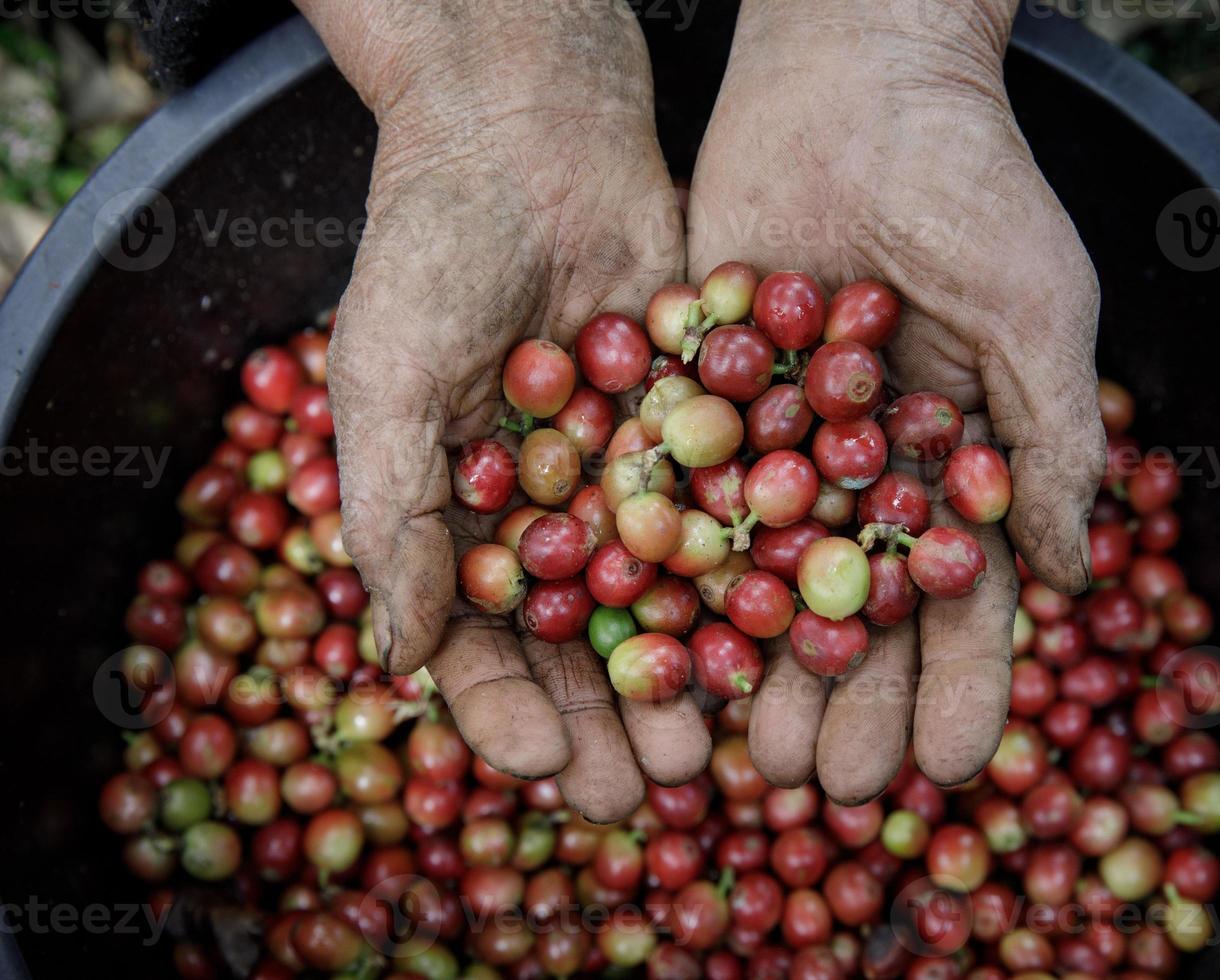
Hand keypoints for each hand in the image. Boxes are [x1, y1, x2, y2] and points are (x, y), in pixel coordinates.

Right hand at [294, 0, 705, 820]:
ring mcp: (630, 470)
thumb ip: (395, 517)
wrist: (528, 129)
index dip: (513, 711)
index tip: (557, 768)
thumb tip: (399, 657)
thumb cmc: (429, 249)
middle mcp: (550, 510)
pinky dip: (753, 569)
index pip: (482, 642)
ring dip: (693, 668)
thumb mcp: (386, 381)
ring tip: (727, 736)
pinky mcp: (704, 422)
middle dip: (619, 715)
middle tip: (662, 784)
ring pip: (668, 593)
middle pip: (586, 639)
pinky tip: (785, 628)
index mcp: (461, 518)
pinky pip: (728, 508)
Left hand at [689, 0, 1104, 798]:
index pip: (960, 595)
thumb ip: (1055, 447)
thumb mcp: (1042, 314)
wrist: (855, 79)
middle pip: (852, 608)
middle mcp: (857, 467)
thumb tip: (1075, 579)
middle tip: (827, 786)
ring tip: (742, 752)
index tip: (953, 765)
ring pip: (760, 575)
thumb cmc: (974, 185)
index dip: (962, 682)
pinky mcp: (693, 399)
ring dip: (756, 666)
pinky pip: (680, 494)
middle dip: (848, 700)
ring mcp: (771, 440)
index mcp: (950, 460)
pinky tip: (660, 647)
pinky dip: (671, 573)